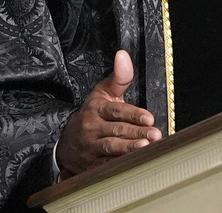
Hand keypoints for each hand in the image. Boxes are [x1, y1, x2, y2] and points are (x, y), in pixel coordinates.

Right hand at [56, 50, 161, 175]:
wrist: (66, 141)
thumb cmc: (92, 113)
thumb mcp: (103, 92)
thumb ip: (119, 77)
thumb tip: (123, 55)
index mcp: (96, 108)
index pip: (116, 111)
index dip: (133, 114)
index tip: (149, 117)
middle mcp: (92, 128)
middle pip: (116, 130)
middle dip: (137, 133)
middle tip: (155, 134)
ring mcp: (90, 148)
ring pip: (111, 148)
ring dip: (129, 149)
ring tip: (146, 148)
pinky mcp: (91, 164)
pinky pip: (106, 165)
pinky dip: (120, 165)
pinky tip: (134, 163)